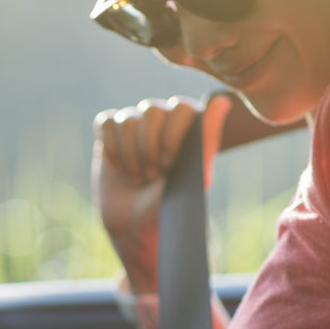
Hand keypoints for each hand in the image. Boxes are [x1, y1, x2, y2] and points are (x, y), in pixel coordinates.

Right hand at [93, 93, 231, 292]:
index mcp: (189, 128)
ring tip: (137, 177)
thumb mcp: (195, 176)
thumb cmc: (172, 206)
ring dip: (129, 153)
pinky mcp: (110, 135)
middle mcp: (163, 122)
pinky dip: (110, 147)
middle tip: (152, 176)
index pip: (181, 107)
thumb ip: (208, 137)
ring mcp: (135, 127)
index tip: (170, 165)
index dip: (172, 135)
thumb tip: (224, 100)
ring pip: (127, 119)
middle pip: (151, 109)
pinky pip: (106, 122)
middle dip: (148, 147)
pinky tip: (117, 167)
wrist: (136, 228)